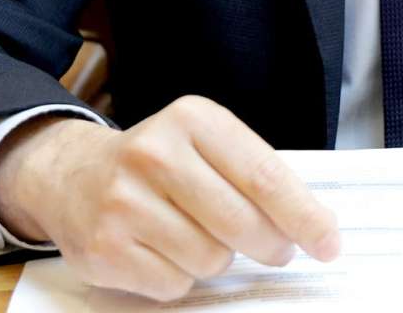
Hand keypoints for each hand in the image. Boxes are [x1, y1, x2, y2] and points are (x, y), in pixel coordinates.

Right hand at [0, 95, 340, 300]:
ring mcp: (124, 203)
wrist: (73, 174)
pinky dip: (181, 276)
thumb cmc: (160, 161)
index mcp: (193, 120)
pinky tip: (164, 249)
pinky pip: (174, 284)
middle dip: (271, 244)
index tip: (328, 240)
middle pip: (241, 222)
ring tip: (198, 234)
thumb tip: (310, 225)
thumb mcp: (206, 141)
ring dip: (218, 258)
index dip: (303, 215)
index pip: (264, 176)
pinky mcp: (105, 248)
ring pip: (210, 258)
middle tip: (277, 248)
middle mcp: (156, 155)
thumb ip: (253, 173)